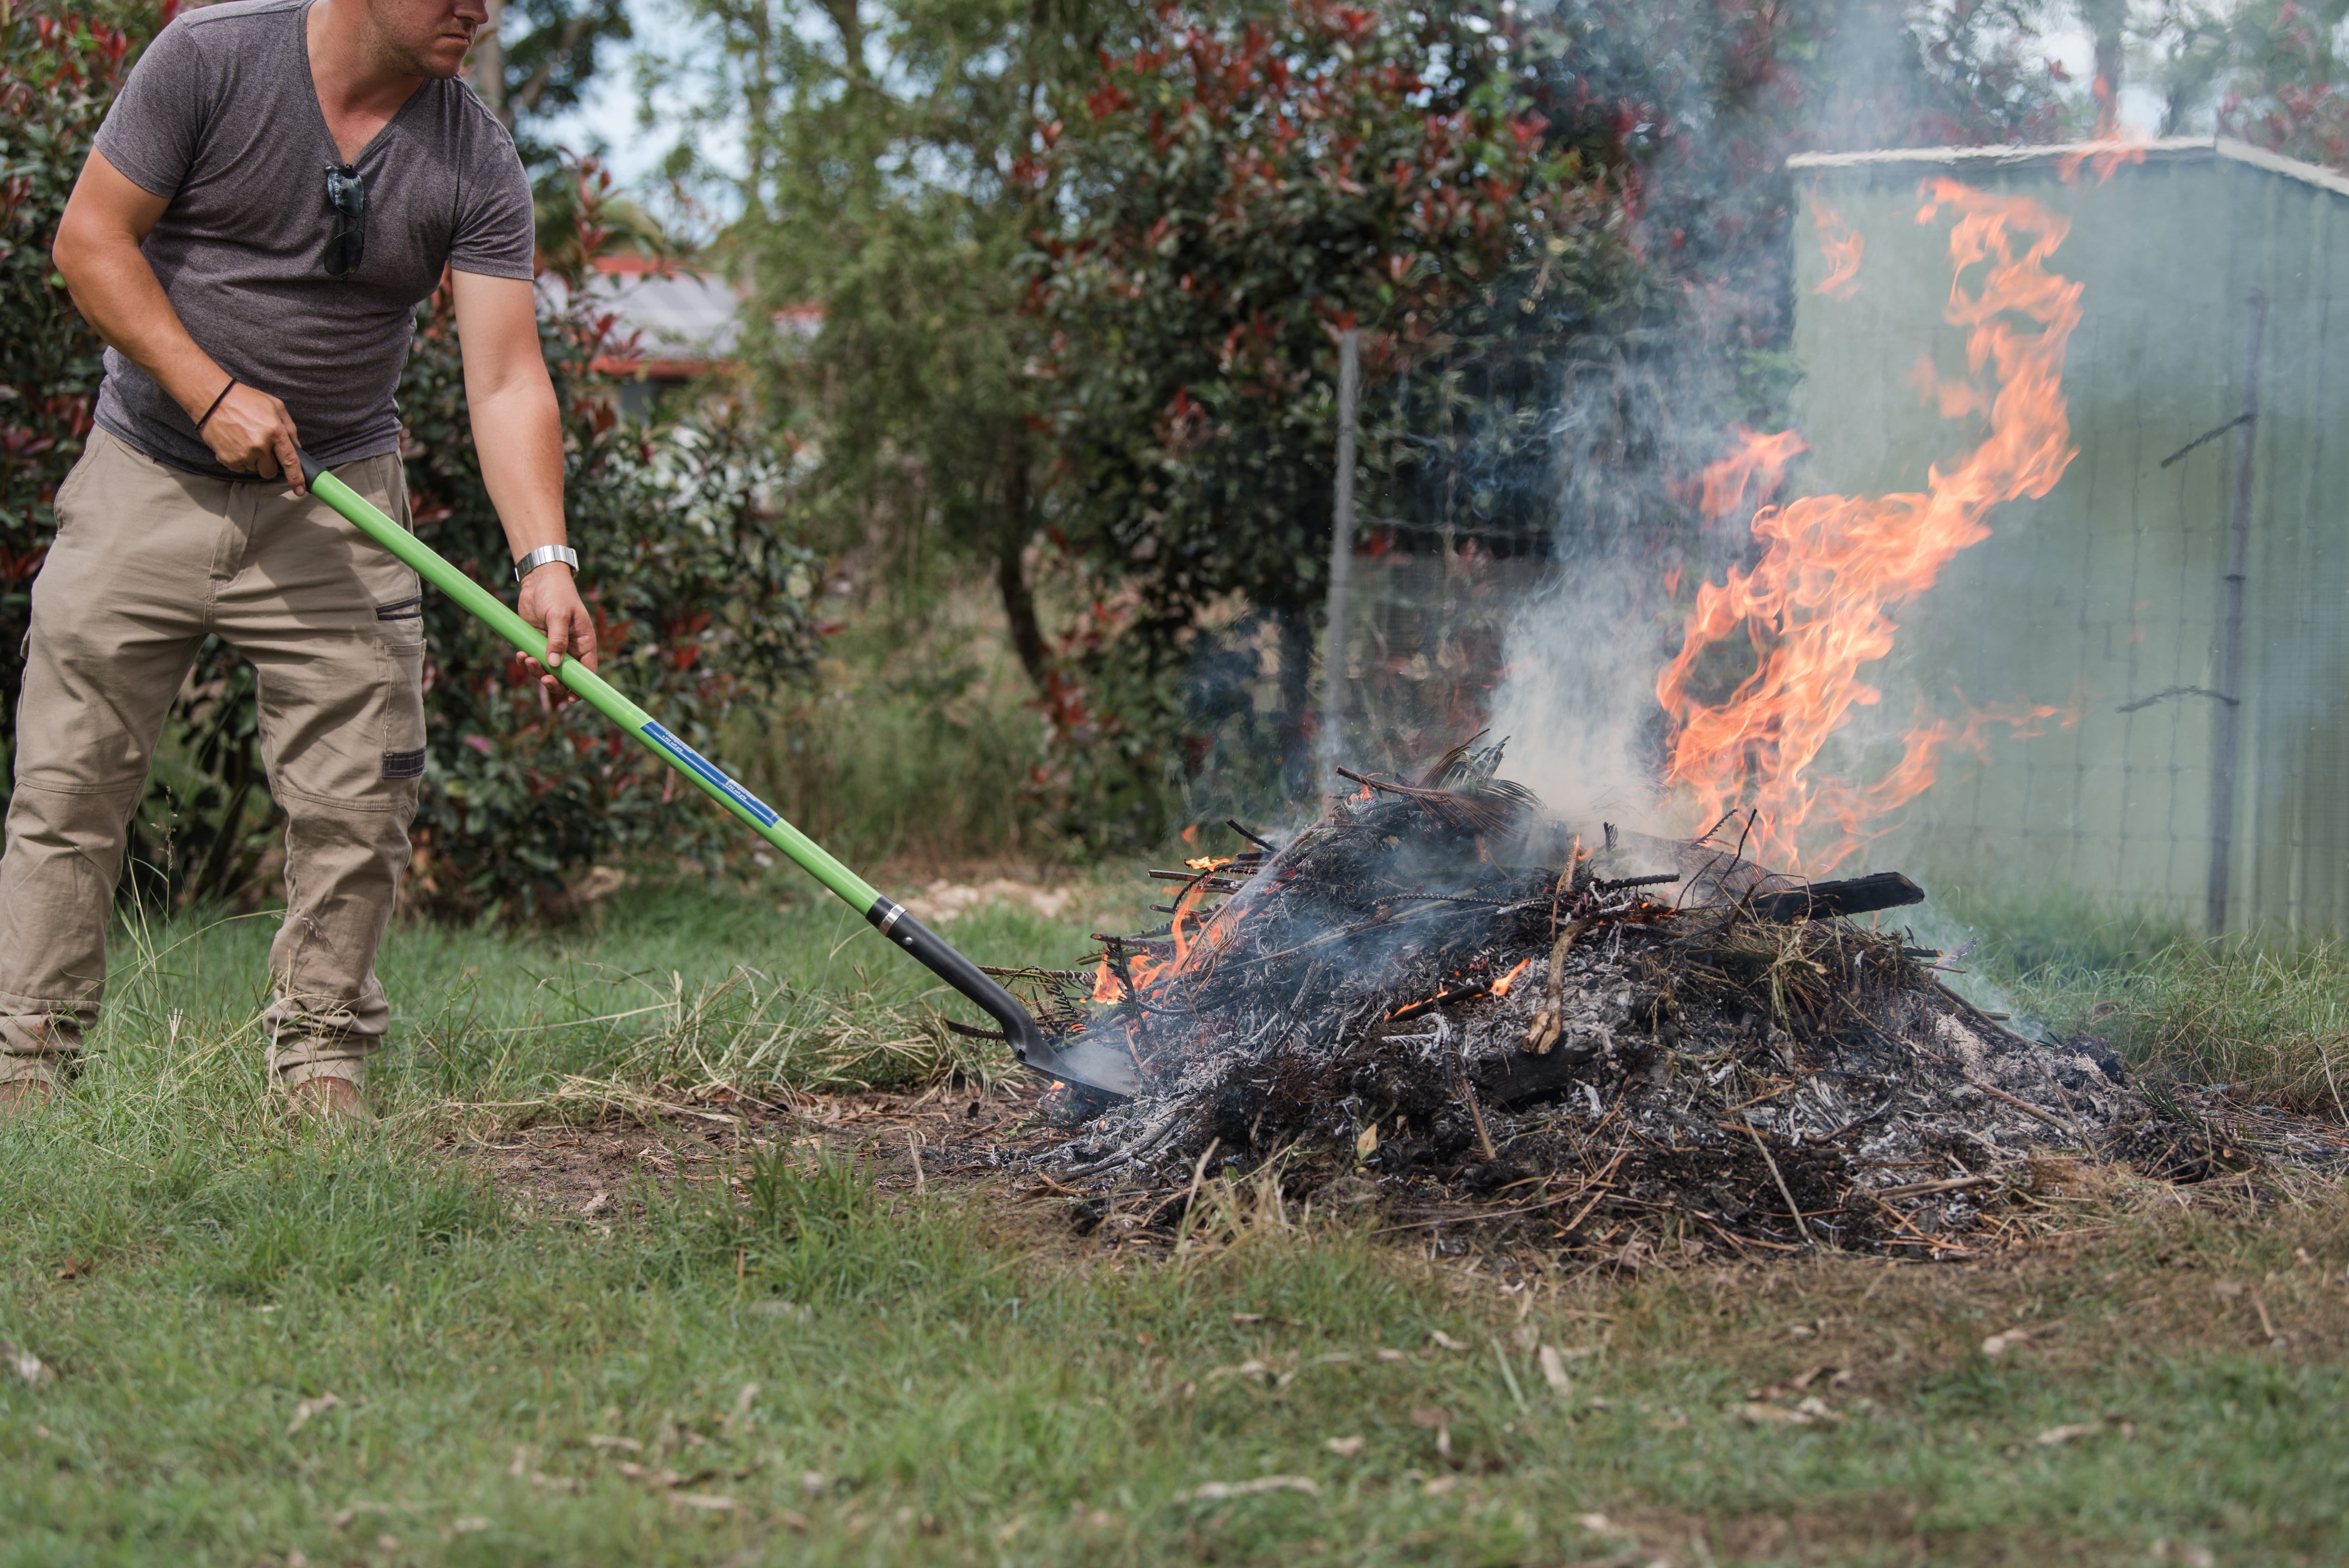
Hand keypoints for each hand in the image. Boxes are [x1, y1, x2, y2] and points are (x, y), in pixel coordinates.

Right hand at [199, 381, 305, 489]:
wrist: (212, 398)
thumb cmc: (245, 399)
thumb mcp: (275, 406)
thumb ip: (289, 428)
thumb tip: (297, 449)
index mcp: (274, 432)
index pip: (290, 461)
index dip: (297, 478)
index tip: (300, 490)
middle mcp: (259, 446)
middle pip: (270, 471)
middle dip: (269, 464)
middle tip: (261, 447)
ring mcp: (242, 454)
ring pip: (254, 469)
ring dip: (253, 460)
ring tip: (245, 439)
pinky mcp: (227, 458)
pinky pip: (239, 468)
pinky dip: (239, 459)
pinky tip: (235, 442)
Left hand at [515, 562, 596, 698]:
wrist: (538, 579)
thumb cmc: (557, 593)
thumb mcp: (560, 614)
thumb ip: (558, 638)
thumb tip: (553, 664)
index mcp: (584, 643)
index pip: (587, 670)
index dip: (581, 686)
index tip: (571, 697)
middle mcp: (570, 649)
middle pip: (566, 676)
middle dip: (554, 682)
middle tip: (545, 678)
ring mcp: (552, 647)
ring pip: (546, 671)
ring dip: (536, 671)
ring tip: (526, 659)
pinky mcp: (535, 644)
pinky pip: (531, 661)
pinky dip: (525, 662)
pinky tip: (519, 655)